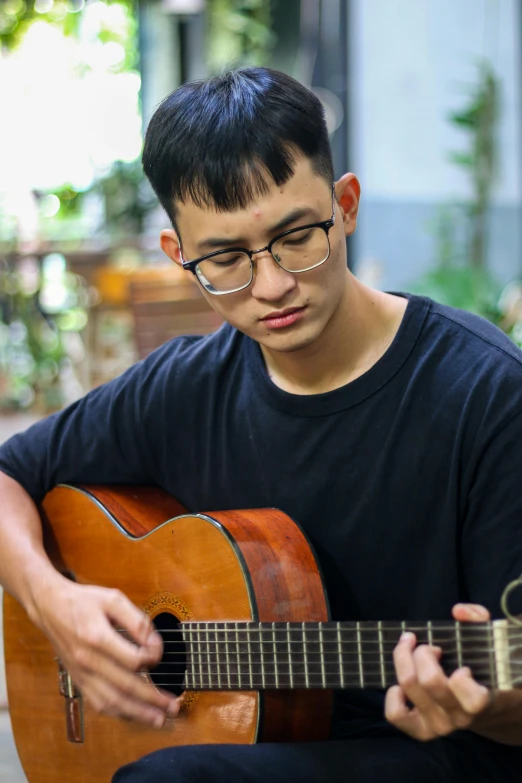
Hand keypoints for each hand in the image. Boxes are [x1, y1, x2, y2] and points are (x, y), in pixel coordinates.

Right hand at [33, 576, 179, 726]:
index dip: (152, 660)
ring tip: (159, 719)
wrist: (50, 607)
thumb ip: (136, 621)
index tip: (161, 654)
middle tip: (173, 705)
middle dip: (152, 699)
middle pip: (125, 687)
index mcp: (97, 636)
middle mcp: (88, 660)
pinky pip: (99, 703)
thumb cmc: (84, 602)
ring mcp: (81, 674)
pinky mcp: (78, 680)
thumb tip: (154, 644)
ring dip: (138, 713)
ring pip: (111, 701)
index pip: (132, 660)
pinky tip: (134, 715)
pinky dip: (119, 713)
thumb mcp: (113, 599)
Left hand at [385, 603, 493, 740]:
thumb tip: (458, 611)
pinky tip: (401, 685)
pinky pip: (396, 715)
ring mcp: (439, 725)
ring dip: (404, 660)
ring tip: (413, 653)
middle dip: (423, 653)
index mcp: (482, 700)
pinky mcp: (421, 730)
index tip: (462, 666)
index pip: (472, 699)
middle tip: (431, 647)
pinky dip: (392, 695)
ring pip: (409, 688)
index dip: (461, 679)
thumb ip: (479, 620)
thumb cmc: (484, 671)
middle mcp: (460, 716)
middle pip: (429, 682)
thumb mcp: (490, 644)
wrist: (487, 708)